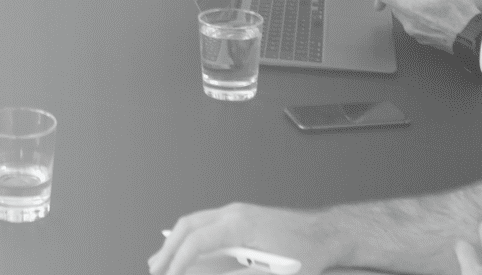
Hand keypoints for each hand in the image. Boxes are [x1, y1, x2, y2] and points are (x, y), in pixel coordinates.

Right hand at [149, 202, 330, 274]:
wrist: (326, 234)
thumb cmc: (306, 252)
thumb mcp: (270, 272)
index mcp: (239, 223)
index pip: (197, 241)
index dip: (179, 260)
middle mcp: (234, 213)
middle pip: (189, 226)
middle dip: (168, 249)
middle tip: (154, 269)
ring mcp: (237, 212)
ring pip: (195, 222)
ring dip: (176, 241)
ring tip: (161, 260)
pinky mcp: (242, 218)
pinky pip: (207, 224)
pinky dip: (191, 237)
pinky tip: (186, 249)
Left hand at [362, 0, 481, 53]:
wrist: (473, 36)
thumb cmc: (459, 10)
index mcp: (409, 7)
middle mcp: (408, 22)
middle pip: (395, 3)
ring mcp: (415, 32)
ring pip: (405, 12)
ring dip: (411, 4)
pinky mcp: (423, 38)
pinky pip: (414, 21)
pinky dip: (419, 14)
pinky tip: (435, 12)